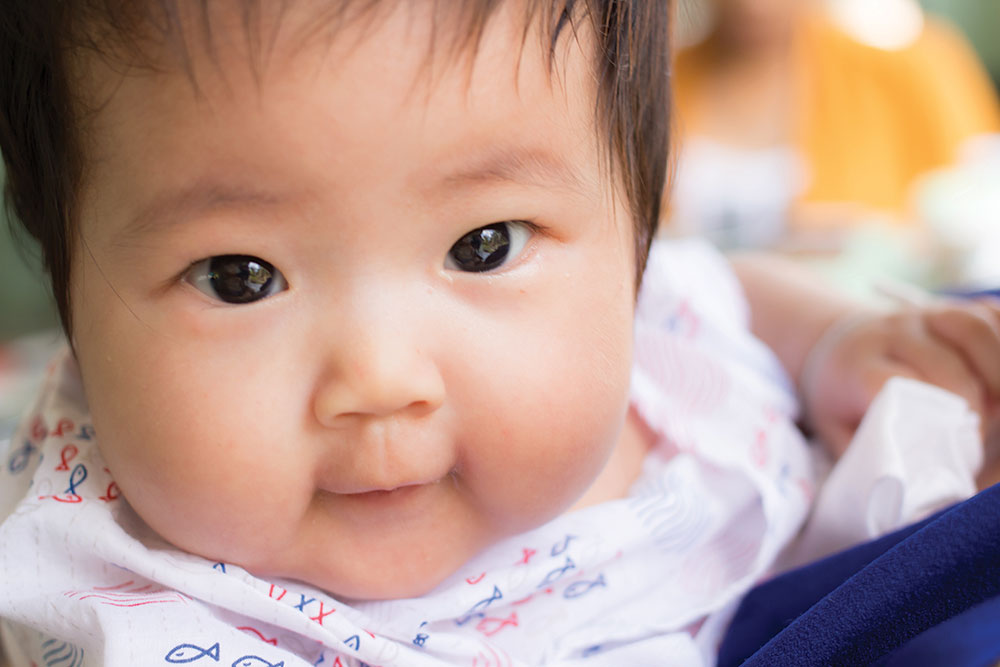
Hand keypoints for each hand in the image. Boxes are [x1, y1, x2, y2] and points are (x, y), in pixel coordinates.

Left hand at [801, 300, 999, 466]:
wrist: (836, 344)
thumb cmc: (841, 399)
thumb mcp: (837, 432)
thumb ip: (868, 460)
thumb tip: (910, 500)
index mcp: (857, 365)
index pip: (896, 386)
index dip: (930, 418)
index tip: (948, 447)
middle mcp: (892, 332)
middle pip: (945, 363)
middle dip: (971, 405)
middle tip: (976, 439)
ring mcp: (923, 314)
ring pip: (975, 328)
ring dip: (999, 370)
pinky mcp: (951, 307)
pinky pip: (990, 313)